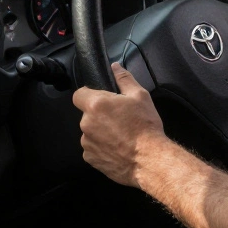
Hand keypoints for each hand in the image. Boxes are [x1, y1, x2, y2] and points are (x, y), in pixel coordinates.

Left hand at [71, 63, 169, 187]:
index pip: (79, 94)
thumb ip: (124, 79)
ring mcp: (87, 143)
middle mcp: (87, 123)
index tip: (101, 100)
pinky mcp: (91, 158)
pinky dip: (102, 148)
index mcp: (96, 105)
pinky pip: (92, 149)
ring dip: (100, 132)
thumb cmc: (145, 127)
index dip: (89, 95)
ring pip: (90, 132)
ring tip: (120, 136)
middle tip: (119, 119)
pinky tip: (117, 148)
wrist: (149, 160)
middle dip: (99, 115)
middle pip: (87, 114)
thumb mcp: (140, 96)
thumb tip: (115, 67)